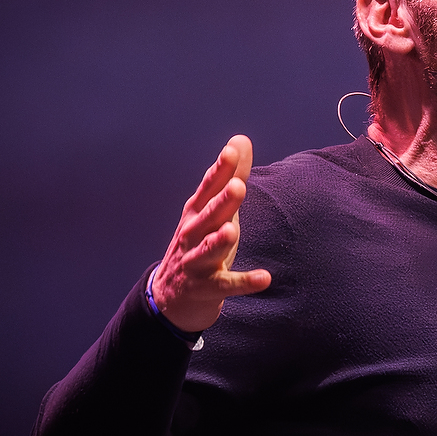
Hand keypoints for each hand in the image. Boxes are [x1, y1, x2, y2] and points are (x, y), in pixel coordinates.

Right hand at [150, 135, 271, 331]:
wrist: (171, 296)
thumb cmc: (200, 242)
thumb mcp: (214, 209)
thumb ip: (230, 175)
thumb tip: (241, 139)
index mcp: (196, 212)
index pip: (209, 188)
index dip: (220, 171)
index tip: (232, 151)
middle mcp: (192, 235)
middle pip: (208, 216)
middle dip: (221, 202)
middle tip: (238, 186)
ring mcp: (196, 262)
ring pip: (207, 250)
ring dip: (218, 241)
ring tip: (231, 231)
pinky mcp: (206, 288)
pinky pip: (226, 285)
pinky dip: (244, 283)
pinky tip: (265, 279)